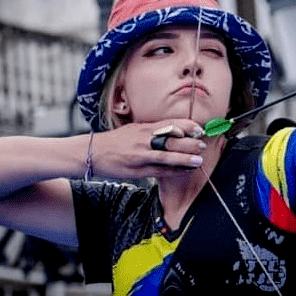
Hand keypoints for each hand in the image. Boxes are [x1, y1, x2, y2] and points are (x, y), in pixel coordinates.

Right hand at [89, 119, 206, 179]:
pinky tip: (184, 171)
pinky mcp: (137, 170)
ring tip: (198, 160)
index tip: (199, 129)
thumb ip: (154, 129)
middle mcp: (144, 140)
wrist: (92, 152)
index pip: (170, 124)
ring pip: (166, 156)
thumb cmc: (117, 140)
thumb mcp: (135, 129)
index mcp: (145, 128)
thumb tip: (177, 129)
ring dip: (184, 159)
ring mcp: (140, 156)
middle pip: (171, 140)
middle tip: (203, 145)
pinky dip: (173, 171)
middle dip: (189, 143)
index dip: (187, 126)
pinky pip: (159, 171)